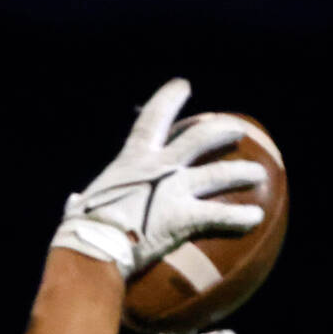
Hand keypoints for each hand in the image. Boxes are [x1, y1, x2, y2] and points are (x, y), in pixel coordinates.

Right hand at [51, 78, 265, 277]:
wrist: (92, 248)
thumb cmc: (81, 231)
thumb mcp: (80, 208)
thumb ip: (82, 202)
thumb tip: (74, 203)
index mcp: (132, 160)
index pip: (153, 118)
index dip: (170, 99)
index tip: (183, 85)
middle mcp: (159, 167)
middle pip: (200, 138)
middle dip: (222, 130)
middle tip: (238, 129)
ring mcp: (174, 190)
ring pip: (220, 173)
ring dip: (243, 172)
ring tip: (258, 175)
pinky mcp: (185, 217)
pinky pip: (222, 216)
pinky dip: (241, 218)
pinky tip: (254, 220)